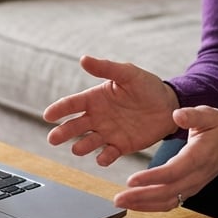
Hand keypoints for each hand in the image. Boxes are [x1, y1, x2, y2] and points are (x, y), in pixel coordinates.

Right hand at [43, 56, 179, 166]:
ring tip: (77, 149)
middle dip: (62, 133)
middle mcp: (97, 117)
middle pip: (74, 126)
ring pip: (88, 142)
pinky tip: (102, 158)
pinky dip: (103, 158)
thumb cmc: (147, 86)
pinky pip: (108, 154)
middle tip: (53, 139)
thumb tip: (83, 59)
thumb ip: (106, 68)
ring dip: (82, 146)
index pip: (72, 104)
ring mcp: (108, 133)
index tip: (48, 115)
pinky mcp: (121, 146)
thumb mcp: (127, 74)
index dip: (59, 109)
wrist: (170, 105)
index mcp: (95, 99)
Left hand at [115, 104, 217, 211]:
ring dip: (144, 205)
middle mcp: (196, 176)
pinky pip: (170, 202)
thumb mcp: (209, 115)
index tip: (131, 180)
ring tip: (121, 202)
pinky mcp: (189, 189)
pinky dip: (151, 206)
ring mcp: (193, 186)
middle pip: (167, 192)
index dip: (152, 178)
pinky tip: (135, 203)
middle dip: (141, 197)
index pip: (174, 172)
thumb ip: (193, 115)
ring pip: (168, 201)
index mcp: (199, 156)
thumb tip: (177, 115)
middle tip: (118, 197)